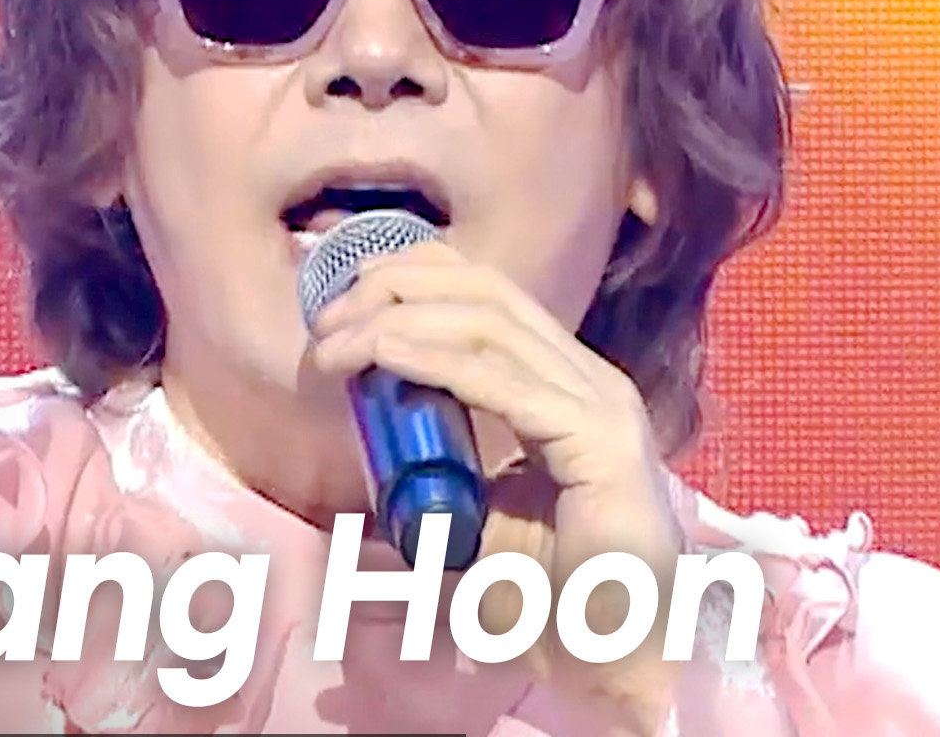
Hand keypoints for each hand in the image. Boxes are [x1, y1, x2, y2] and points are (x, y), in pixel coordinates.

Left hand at [310, 241, 682, 734]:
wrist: (614, 660)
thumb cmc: (552, 598)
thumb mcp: (479, 510)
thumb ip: (445, 462)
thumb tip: (374, 435)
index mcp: (566, 384)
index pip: (488, 295)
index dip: (409, 279)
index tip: (338, 308)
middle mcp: (589, 379)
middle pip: (485, 291)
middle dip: (394, 289)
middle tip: (324, 324)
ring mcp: (601, 404)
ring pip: (488, 324)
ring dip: (398, 323)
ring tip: (336, 345)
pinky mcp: (600, 441)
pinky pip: (503, 382)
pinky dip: (434, 359)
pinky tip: (384, 355)